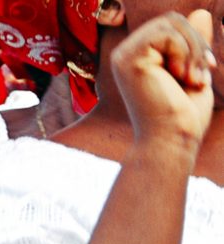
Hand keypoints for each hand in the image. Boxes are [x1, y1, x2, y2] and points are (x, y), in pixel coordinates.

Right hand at [111, 10, 215, 152]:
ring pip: (170, 23)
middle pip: (171, 19)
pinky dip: (185, 53)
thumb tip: (200, 12)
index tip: (209, 69)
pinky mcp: (129, 59)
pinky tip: (183, 77)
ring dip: (194, 49)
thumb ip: (194, 44)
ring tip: (194, 78)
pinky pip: (167, 34)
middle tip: (204, 74)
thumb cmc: (182, 116)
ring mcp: (124, 55)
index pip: (170, 26)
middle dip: (197, 43)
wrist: (171, 141)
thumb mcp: (194, 71)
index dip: (196, 40)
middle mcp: (125, 53)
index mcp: (137, 57)